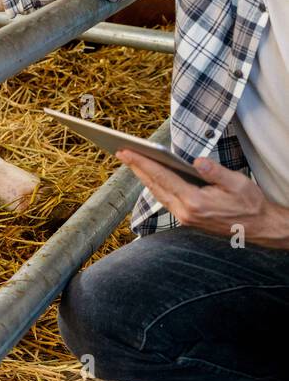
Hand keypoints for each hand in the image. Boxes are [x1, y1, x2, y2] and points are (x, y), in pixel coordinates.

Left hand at [116, 149, 288, 248]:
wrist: (259, 228)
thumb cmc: (250, 204)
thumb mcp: (238, 183)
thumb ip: (216, 172)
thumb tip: (197, 161)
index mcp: (195, 202)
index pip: (163, 178)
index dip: (143, 163)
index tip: (127, 152)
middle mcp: (185, 212)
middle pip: (154, 185)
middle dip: (137, 167)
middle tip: (121, 151)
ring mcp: (184, 217)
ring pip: (157, 193)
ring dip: (143, 176)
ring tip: (131, 160)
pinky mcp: (186, 219)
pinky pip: (165, 199)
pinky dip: (155, 185)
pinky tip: (150, 175)